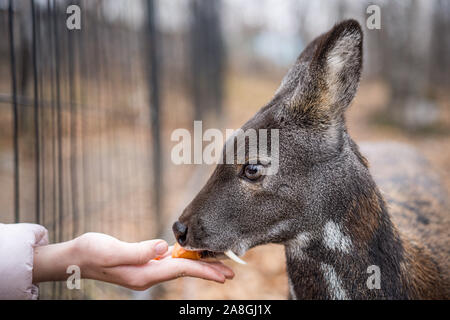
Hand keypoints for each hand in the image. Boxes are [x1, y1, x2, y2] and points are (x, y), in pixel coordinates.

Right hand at [33, 232, 233, 289]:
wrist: (75, 257)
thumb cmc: (91, 252)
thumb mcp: (113, 251)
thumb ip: (138, 251)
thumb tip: (163, 248)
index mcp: (144, 273)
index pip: (180, 270)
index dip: (203, 270)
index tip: (223, 273)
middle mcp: (147, 275)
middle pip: (185, 271)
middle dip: (207, 272)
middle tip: (230, 273)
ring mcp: (145, 270)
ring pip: (179, 267)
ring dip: (198, 265)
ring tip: (217, 265)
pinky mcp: (142, 263)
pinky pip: (169, 263)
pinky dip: (184, 260)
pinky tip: (190, 256)